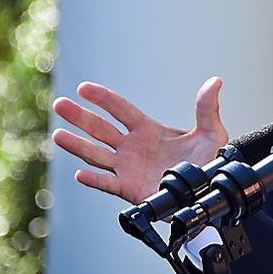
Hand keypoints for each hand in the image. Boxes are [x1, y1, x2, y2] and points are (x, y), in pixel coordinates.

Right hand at [51, 76, 228, 203]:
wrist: (207, 191)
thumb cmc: (208, 162)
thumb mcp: (211, 133)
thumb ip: (207, 108)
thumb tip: (215, 82)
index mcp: (148, 130)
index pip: (120, 110)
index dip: (103, 98)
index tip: (84, 88)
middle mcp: (133, 148)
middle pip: (100, 129)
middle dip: (80, 117)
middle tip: (59, 104)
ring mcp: (128, 168)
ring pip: (97, 155)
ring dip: (77, 145)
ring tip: (57, 135)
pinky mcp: (130, 189)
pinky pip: (108, 184)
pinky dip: (94, 180)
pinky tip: (80, 174)